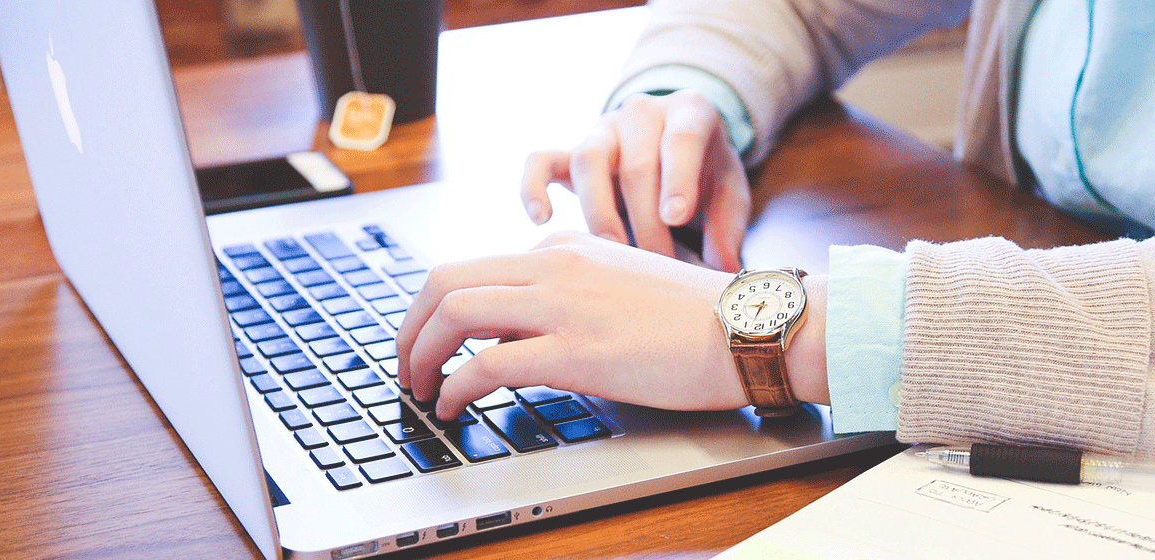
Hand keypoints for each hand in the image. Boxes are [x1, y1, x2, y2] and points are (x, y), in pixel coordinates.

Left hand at [395, 232, 750, 418]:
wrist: (749, 327)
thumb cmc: (696, 319)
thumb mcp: (619, 287)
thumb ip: (566, 299)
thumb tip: (513, 337)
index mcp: (565, 249)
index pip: (473, 268)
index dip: (435, 310)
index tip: (430, 342)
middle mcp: (555, 265)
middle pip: (445, 280)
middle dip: (410, 327)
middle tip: (405, 365)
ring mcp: (564, 305)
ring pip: (455, 313)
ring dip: (420, 354)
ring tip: (420, 388)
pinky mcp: (576, 350)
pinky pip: (488, 363)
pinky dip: (455, 387)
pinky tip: (454, 407)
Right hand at [520, 90, 751, 272]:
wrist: (678, 149)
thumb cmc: (707, 175)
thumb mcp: (730, 193)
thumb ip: (728, 228)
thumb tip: (723, 269)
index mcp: (690, 112)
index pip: (681, 138)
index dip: (677, 178)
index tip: (675, 217)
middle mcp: (642, 113)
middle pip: (636, 164)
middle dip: (646, 221)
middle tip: (658, 264)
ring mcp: (603, 130)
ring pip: (588, 160)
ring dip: (600, 213)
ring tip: (614, 254)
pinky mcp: (570, 152)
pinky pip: (540, 161)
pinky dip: (533, 186)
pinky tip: (541, 219)